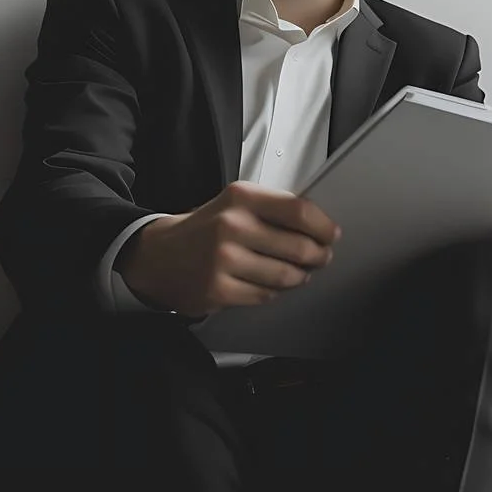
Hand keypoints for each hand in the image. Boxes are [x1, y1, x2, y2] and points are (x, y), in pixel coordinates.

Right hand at [119, 181, 339, 317]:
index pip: (299, 211)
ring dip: (298, 277)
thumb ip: (274, 209)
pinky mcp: (218, 290)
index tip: (331, 235)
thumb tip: (320, 225)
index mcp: (241, 197)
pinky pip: (266, 295)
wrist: (160, 256)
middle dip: (317, 256)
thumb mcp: (236, 204)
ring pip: (286, 276)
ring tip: (296, 272)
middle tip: (320, 257)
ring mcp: (223, 260)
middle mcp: (232, 226)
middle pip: (299, 247)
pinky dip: (272, 292)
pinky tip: (265, 282)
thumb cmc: (207, 228)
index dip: (323, 227)